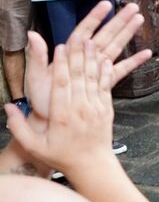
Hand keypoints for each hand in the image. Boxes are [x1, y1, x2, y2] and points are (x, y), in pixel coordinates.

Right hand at [5, 39, 114, 175]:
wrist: (92, 165)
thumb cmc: (61, 156)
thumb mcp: (35, 146)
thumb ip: (19, 127)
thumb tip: (7, 106)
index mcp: (62, 116)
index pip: (61, 85)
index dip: (61, 65)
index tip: (60, 48)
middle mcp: (80, 109)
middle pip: (78, 77)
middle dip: (78, 55)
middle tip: (78, 37)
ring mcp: (96, 109)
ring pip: (93, 79)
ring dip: (92, 59)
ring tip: (91, 42)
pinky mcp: (107, 110)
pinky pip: (106, 87)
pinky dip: (105, 73)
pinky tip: (104, 59)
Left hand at [23, 1, 152, 120]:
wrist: (51, 118)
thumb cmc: (41, 98)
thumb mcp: (36, 76)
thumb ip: (37, 56)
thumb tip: (32, 35)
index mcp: (70, 53)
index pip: (84, 30)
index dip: (95, 17)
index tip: (107, 4)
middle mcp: (86, 57)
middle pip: (105, 34)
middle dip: (119, 20)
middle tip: (133, 7)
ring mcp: (97, 67)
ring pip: (116, 46)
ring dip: (128, 33)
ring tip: (139, 20)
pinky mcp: (105, 80)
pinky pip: (122, 68)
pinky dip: (134, 61)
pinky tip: (147, 54)